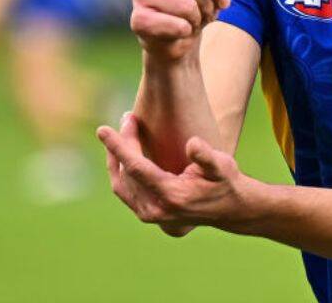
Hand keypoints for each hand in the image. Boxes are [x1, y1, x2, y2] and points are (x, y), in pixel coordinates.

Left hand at [98, 113, 259, 235]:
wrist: (230, 209)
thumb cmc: (225, 181)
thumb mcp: (222, 166)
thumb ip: (206, 156)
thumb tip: (192, 143)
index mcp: (171, 196)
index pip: (135, 167)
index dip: (118, 146)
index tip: (102, 129)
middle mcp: (156, 209)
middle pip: (126, 172)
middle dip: (122, 143)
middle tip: (128, 117)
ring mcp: (150, 214)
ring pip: (121, 182)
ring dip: (118, 156)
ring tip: (126, 128)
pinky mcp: (147, 214)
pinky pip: (125, 189)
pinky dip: (121, 168)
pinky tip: (125, 149)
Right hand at [131, 0, 241, 61]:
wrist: (178, 34)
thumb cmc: (197, 0)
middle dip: (207, 4)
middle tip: (202, 11)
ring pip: (187, 7)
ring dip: (197, 19)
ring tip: (191, 20)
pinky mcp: (138, 20)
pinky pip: (177, 26)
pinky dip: (186, 32)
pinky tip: (179, 31)